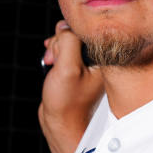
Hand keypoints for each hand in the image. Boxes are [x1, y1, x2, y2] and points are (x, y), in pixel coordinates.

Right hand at [39, 20, 103, 152]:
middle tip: (54, 61)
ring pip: (67, 42)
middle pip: (74, 34)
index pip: (84, 30)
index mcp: (102, 58)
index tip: (59, 53)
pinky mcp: (77, 69)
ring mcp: (86, 64)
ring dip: (54, 50)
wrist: (62, 125)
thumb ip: (68, 42)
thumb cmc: (67, 102)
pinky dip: (54, 56)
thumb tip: (64, 27)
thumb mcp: (67, 68)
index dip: (66, 36)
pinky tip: (51, 66)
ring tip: (50, 65)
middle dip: (58, 44)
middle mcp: (96, 59)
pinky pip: (64, 52)